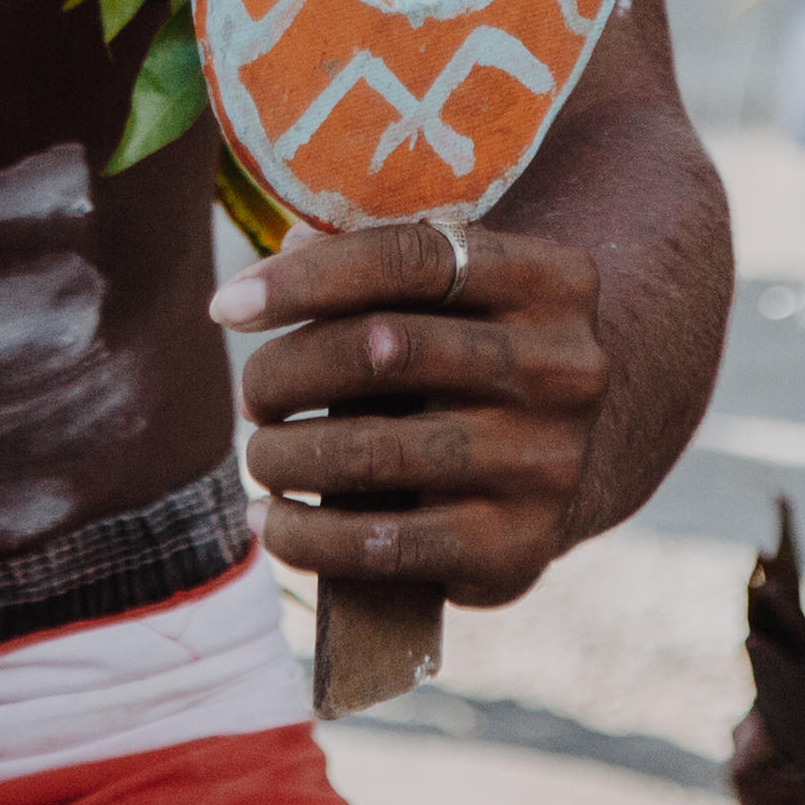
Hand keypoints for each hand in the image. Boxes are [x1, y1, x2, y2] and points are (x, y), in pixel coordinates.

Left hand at [219, 216, 611, 608]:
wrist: (578, 463)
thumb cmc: (478, 356)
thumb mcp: (458, 296)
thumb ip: (377, 268)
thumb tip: (275, 266)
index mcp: (551, 281)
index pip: (410, 258)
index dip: (305, 279)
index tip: (225, 306)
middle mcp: (565, 368)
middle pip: (382, 349)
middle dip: (286, 371)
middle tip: (253, 393)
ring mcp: (547, 462)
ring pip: (375, 452)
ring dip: (286, 455)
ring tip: (261, 455)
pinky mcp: (518, 546)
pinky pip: (386, 545)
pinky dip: (307, 535)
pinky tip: (272, 522)